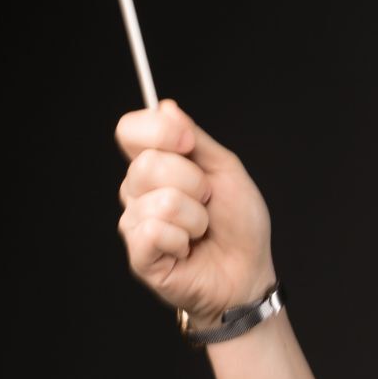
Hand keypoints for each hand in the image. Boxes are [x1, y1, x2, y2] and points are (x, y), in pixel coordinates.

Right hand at [114, 99, 275, 323]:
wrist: (248, 271)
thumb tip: (164, 107)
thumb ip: (196, 140)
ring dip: (196, 217)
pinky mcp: (139, 255)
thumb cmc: (238, 223)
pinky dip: (183, 240)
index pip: (129, 131)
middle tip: (208, 202)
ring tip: (201, 230)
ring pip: (160, 201)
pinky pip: (154, 231)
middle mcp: (138, 191)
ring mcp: (135, 223)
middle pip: (147, 164)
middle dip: (194, 183)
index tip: (187, 143)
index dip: (155, 130)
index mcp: (158, 165)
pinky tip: (187, 250)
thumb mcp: (226, 171)